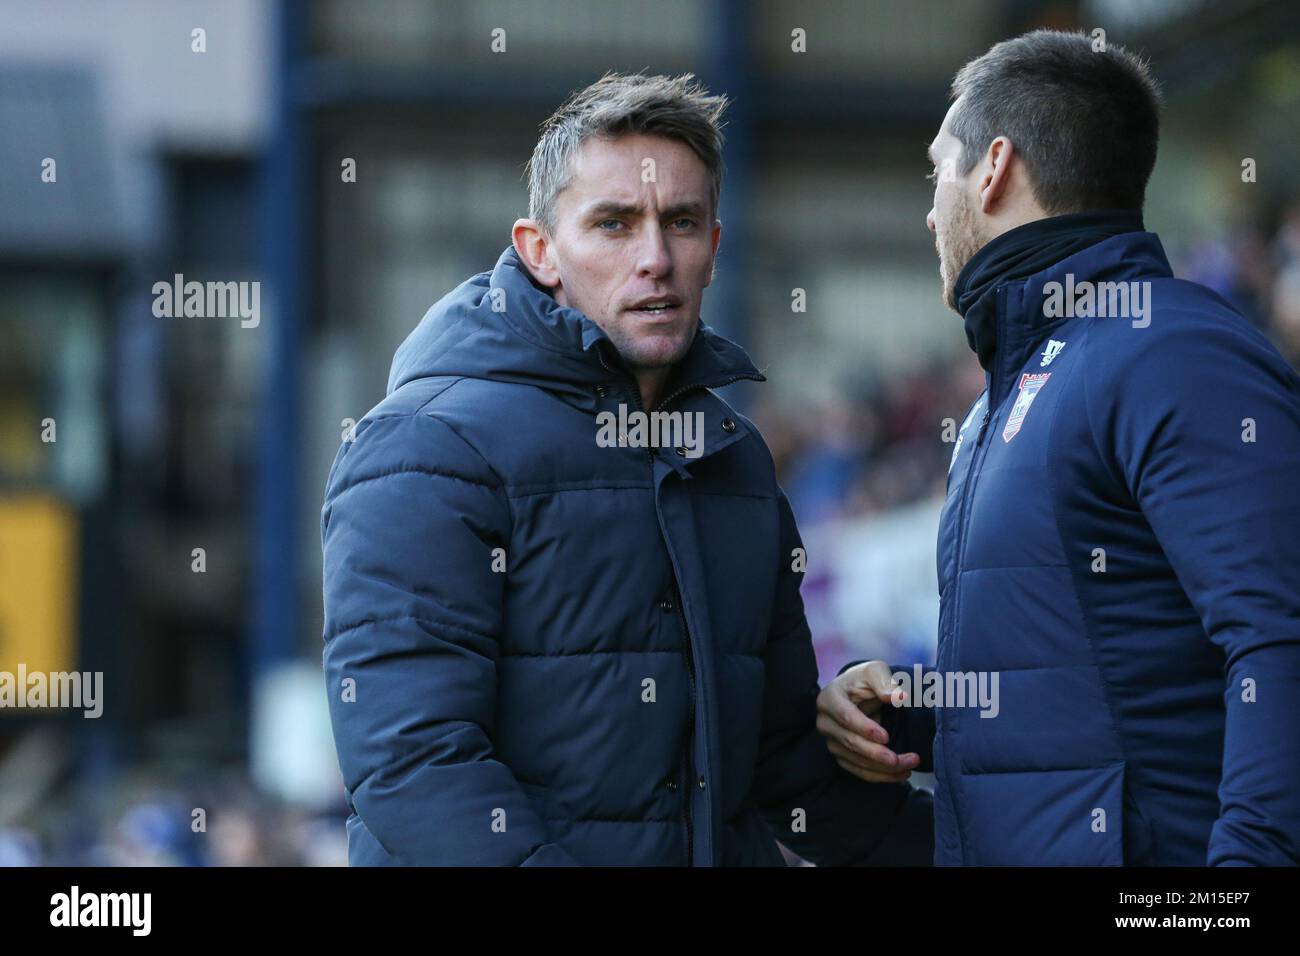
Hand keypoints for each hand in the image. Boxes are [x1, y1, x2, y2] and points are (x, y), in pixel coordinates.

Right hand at [816, 660, 919, 782]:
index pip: (845, 717)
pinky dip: (880, 776)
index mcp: (829, 698)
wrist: (857, 693)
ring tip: (909, 765)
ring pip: (855, 761)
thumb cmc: (865, 681)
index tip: (886, 737)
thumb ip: (885, 682)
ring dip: (882, 768)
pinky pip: (859, 771)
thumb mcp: (875, 672)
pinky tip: (900, 774)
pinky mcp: (841, 755)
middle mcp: (825, 722)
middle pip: (849, 742)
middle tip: (900, 759)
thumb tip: (898, 696)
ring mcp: (831, 741)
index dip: (865, 728)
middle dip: (876, 754)